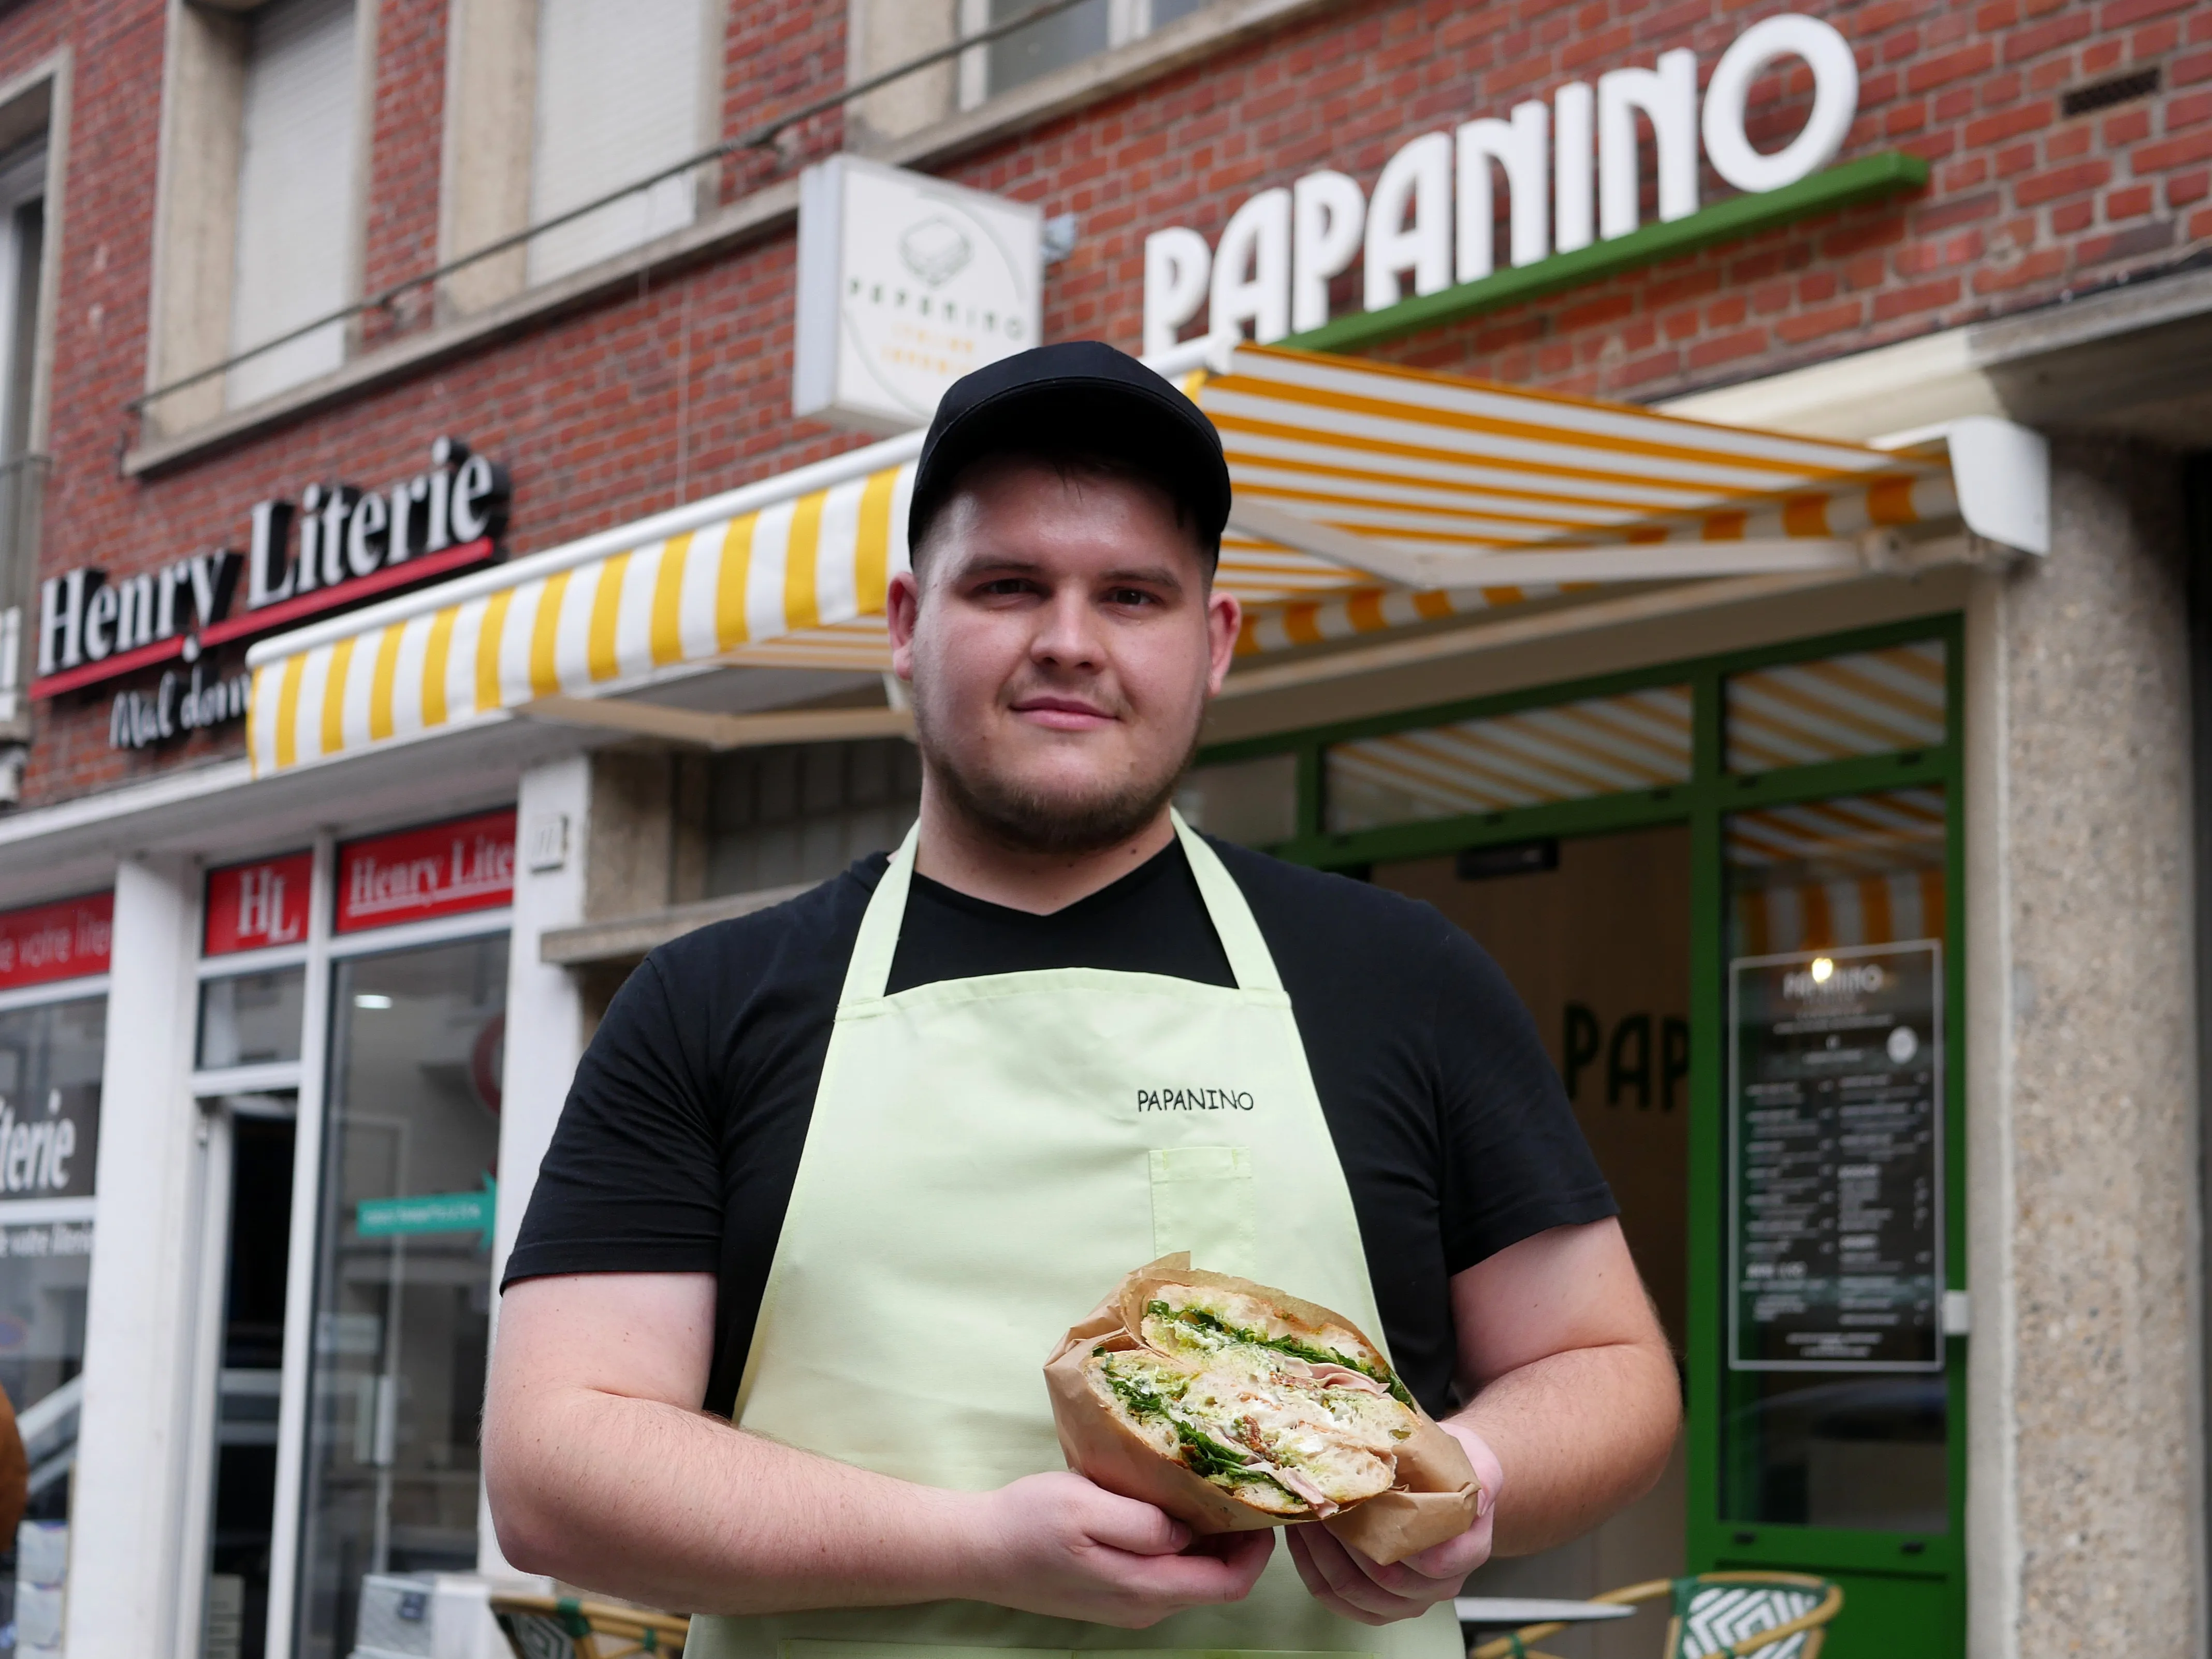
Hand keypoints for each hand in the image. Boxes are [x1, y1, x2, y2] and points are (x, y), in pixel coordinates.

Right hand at [966, 1471, 1273, 1627]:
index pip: (1229, 1583)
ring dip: (1209, 1539)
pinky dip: (1181, 1543)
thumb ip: (1143, 1523)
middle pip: (1215, 1581)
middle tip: (1240, 1485)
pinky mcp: (1112, 1592)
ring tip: (1207, 1488)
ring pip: (1190, 1576)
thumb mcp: (1086, 1507)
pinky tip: (1169, 1507)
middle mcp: (1144, 1607)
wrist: (978, 1551)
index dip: (1257, 1549)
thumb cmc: (1028, 1522)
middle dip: (1238, 1539)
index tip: (1262, 1504)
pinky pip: (1164, 1572)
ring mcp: (1128, 1603)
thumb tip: (1190, 1530)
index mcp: (1146, 1588)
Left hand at [1286, 1421, 1502, 1625]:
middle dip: (1348, 1537)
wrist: (1445, 1489)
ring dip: (1321, 1553)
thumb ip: (1479, 1478)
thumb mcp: (1477, 1465)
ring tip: (1306, 1513)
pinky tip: (1301, 1536)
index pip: (1437, 1561)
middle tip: (1324, 1498)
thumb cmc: (1454, 1474)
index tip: (1370, 1504)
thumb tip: (1469, 1493)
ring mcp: (1405, 1600)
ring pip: (1354, 1590)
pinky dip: (1312, 1568)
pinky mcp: (1374, 1604)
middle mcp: (1439, 1585)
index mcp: (1466, 1552)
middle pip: (1386, 1577)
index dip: (1401, 1538)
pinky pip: (1335, 1598)